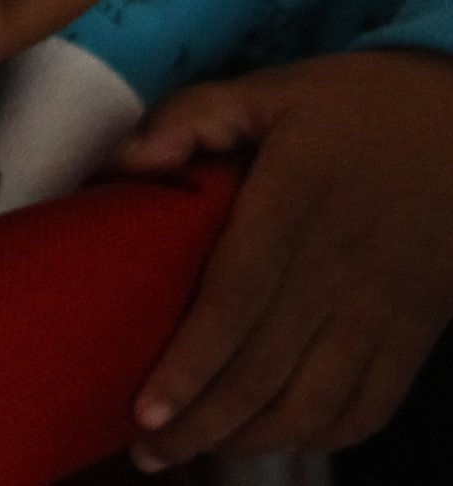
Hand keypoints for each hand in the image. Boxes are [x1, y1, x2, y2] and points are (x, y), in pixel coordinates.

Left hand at [114, 47, 452, 464]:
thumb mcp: (267, 91)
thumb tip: (122, 164)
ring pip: (318, 402)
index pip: (234, 305)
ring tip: (198, 455)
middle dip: (203, 423)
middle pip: (265, 371)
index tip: (144, 411)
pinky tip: (280, 441)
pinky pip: (374, 404)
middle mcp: (339, 274)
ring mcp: (385, 311)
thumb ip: (189, 119)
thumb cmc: (354, 106)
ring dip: (256, 440)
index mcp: (293, 212)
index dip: (190, 366)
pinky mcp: (418, 331)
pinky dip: (326, 436)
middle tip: (147, 454)